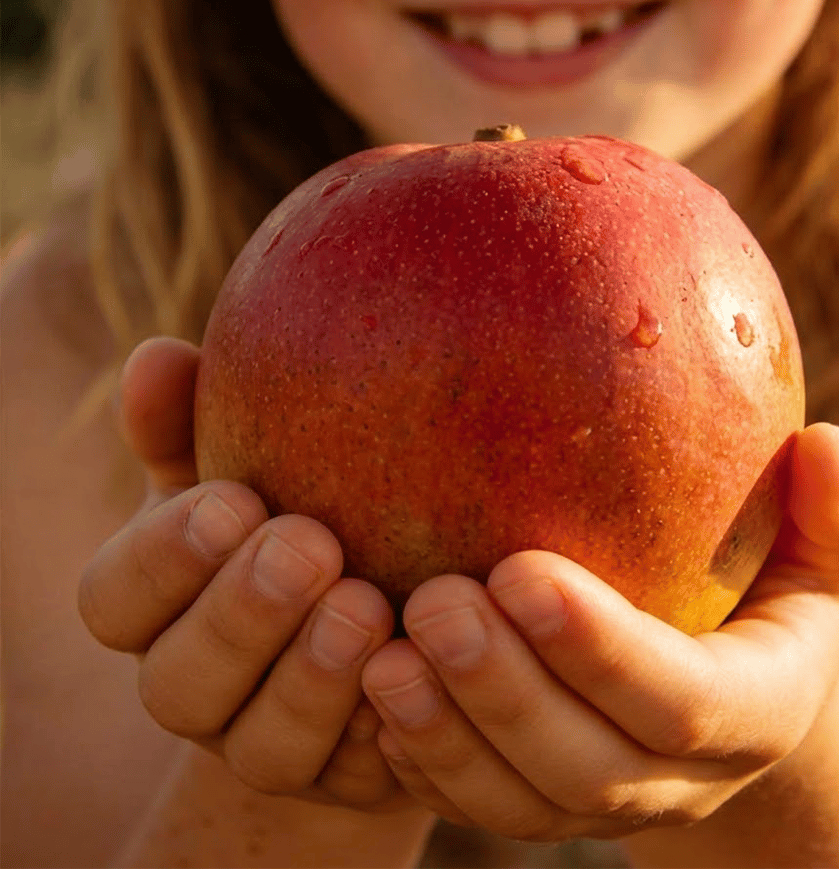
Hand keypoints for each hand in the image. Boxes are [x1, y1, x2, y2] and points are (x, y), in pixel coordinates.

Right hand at [78, 337, 408, 811]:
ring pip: (260, 745)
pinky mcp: (342, 777)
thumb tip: (156, 357)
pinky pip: (351, 773)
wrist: (382, 615)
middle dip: (241, 614)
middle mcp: (197, 686)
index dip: (163, 556)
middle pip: (179, 682)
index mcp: (159, 610)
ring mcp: (265, 744)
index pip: (117, 598)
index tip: (236, 498)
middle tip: (311, 546)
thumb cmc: (308, 511)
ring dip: (311, 677)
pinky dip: (382, 726)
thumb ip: (198, 423)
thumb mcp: (256, 465)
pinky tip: (424, 666)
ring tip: (370, 607)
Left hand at [360, 424, 838, 840]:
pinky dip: (422, 762)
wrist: (724, 653)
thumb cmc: (777, 566)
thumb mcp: (831, 531)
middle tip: (436, 603)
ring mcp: (602, 793)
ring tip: (382, 656)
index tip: (520, 570)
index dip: (603, 651)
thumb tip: (823, 456)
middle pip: (587, 767)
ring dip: (447, 737)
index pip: (682, 701)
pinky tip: (373, 693)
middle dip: (505, 693)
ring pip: (520, 800)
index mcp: (756, 707)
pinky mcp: (538, 793)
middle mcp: (678, 774)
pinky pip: (476, 801)